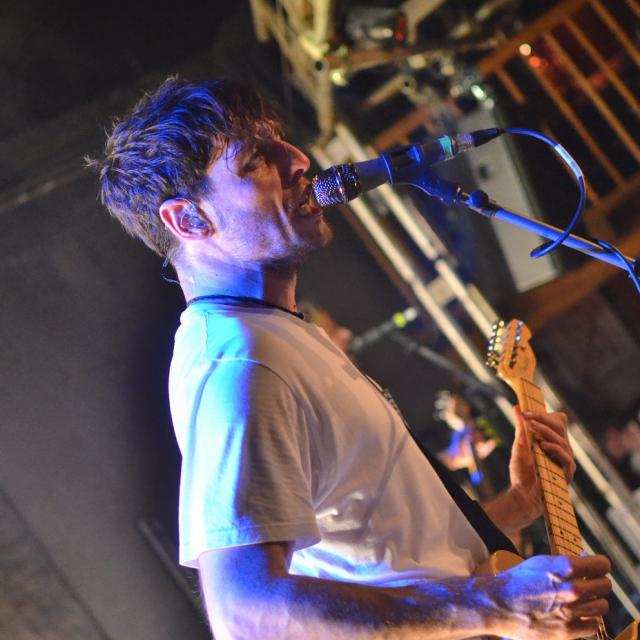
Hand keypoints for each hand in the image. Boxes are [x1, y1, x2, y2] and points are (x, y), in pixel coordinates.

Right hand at [493, 554, 610, 639]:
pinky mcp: (567, 631)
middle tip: (590, 585)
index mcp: (563, 567)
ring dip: (594, 602)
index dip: (600, 566)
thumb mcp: (539, 563)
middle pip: (605, 586)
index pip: (602, 565)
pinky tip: (577, 615)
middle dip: (598, 583)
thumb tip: (586, 561)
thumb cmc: (517, 581)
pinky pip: (593, 626)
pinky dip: (588, 620)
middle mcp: (570, 588)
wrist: (497, 604)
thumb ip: (565, 563)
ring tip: (582, 601)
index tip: (597, 569)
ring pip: (602, 606)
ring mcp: (570, 611)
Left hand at [508, 407, 575, 520]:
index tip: (526, 411)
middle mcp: (562, 449)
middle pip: (561, 427)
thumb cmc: (521, 472)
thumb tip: (517, 407)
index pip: (558, 421)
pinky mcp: (566, 474)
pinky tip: (543, 446)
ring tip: (532, 428)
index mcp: (553, 441)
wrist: (521, 496)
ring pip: (563, 440)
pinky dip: (555, 450)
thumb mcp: (519, 446)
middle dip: (544, 419)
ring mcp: (566, 462)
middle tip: (528, 416)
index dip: (544, 414)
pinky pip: (566, 459)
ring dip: (546, 432)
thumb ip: (521, 428)